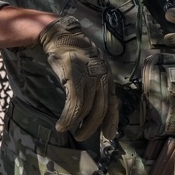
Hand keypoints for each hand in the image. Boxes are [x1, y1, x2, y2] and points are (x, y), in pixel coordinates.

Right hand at [38, 16, 116, 140]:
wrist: (63, 37)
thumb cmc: (75, 55)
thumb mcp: (90, 70)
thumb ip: (95, 85)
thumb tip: (94, 107)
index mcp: (107, 78)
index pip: (113, 103)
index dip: (112, 121)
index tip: (110, 136)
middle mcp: (102, 78)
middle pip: (101, 109)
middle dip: (92, 126)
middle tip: (82, 137)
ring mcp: (89, 77)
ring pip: (86, 109)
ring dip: (77, 124)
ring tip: (66, 130)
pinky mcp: (75, 77)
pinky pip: (74, 104)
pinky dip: (68, 118)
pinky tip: (61, 125)